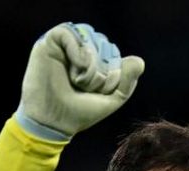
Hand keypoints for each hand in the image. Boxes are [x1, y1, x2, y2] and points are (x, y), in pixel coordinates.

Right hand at [15, 23, 144, 140]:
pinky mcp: (49, 44)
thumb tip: (139, 60)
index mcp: (94, 61)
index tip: (100, 91)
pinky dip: (77, 49)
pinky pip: (69, 32)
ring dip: (90, 61)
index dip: (113, 71)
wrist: (54, 121)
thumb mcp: (112, 100)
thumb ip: (127, 82)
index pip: (112, 52)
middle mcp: (79, 51)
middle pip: (103, 43)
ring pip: (88, 36)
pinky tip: (77, 67)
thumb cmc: (80, 112)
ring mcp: (64, 46)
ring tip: (80, 81)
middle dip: (101, 68)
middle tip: (88, 87)